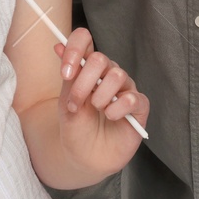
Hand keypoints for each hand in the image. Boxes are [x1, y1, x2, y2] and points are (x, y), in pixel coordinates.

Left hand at [53, 28, 148, 176]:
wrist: (85, 158)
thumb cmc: (76, 128)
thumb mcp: (67, 102)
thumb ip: (68, 75)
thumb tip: (58, 45)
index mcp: (88, 68)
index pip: (84, 39)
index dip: (75, 49)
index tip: (65, 72)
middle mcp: (108, 74)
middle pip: (100, 59)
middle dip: (84, 82)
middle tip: (76, 102)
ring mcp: (125, 89)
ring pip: (117, 75)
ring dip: (100, 97)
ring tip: (96, 111)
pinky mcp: (139, 107)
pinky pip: (133, 98)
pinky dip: (118, 108)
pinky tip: (112, 118)